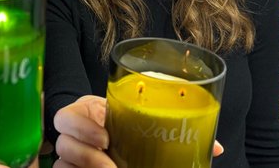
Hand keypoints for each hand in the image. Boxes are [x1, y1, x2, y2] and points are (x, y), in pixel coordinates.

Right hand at [52, 96, 224, 167]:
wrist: (123, 150)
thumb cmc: (133, 133)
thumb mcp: (145, 128)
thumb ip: (172, 132)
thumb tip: (215, 148)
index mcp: (90, 115)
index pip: (68, 116)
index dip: (80, 126)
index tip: (106, 139)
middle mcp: (75, 136)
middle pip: (63, 142)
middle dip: (86, 154)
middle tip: (111, 166)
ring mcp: (72, 157)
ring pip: (63, 162)